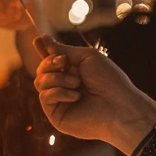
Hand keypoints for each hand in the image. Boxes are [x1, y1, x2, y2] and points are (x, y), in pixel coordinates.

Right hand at [32, 35, 155, 152]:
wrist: (118, 105)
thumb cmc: (108, 80)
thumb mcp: (85, 57)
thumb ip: (62, 50)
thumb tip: (44, 39)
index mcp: (73, 72)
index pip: (52, 62)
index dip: (43, 51)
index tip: (37, 40)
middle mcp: (64, 86)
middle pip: (41, 70)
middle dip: (50, 62)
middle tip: (64, 62)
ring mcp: (59, 102)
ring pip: (40, 82)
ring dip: (58, 78)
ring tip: (77, 83)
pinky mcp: (56, 116)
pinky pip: (44, 97)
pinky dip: (58, 92)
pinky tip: (76, 96)